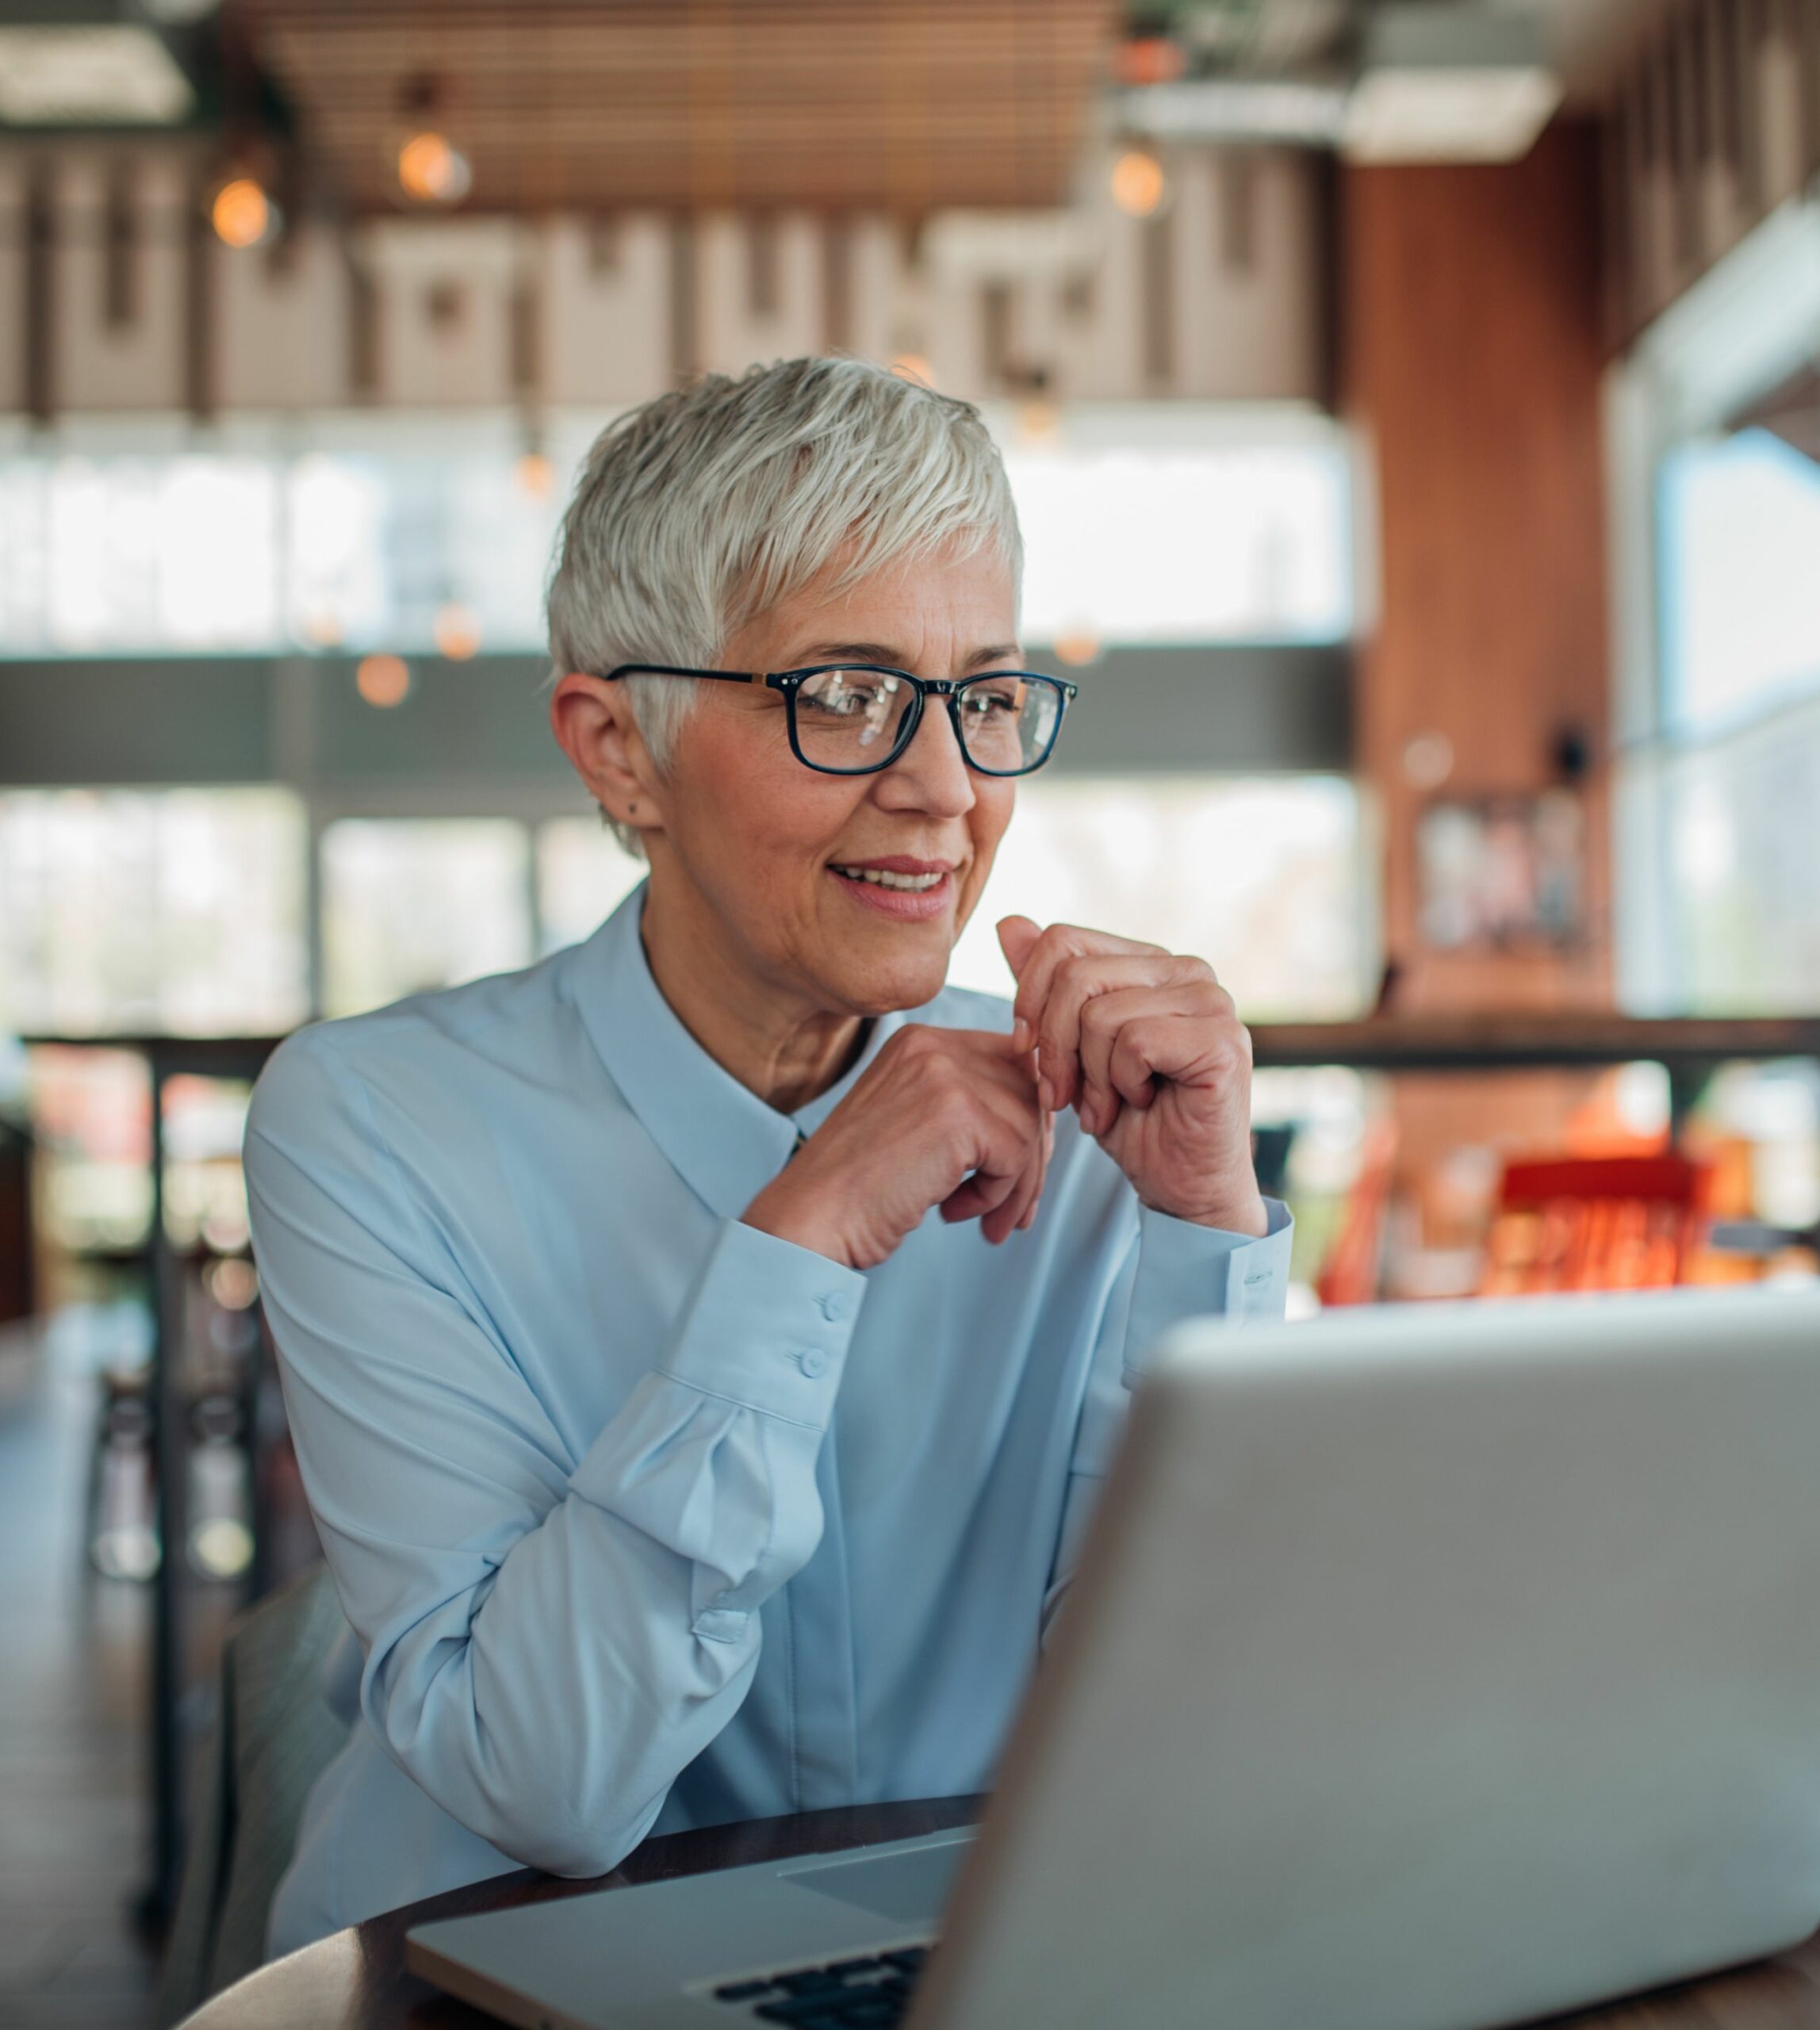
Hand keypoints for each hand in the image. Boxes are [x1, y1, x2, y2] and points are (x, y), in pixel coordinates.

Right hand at [742, 1025, 1052, 1269]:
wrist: (811, 1218)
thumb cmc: (859, 1188)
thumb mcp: (913, 1125)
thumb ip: (967, 1107)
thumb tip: (1047, 1120)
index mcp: (920, 1042)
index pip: (1011, 1065)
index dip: (1023, 1120)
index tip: (1012, 1170)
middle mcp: (933, 1045)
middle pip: (1029, 1092)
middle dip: (1031, 1157)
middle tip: (1012, 1209)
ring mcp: (945, 1074)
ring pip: (1030, 1126)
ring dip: (1017, 1185)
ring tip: (984, 1219)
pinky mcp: (957, 1114)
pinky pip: (1017, 1155)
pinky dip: (998, 1196)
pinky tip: (953, 1212)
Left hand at [999, 916, 1265, 1237]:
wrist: (1180, 1186)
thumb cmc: (1129, 1120)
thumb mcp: (1069, 1051)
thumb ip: (1046, 988)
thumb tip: (1009, 923)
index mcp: (1151, 963)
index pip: (1064, 941)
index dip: (1029, 999)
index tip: (1028, 1053)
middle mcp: (1188, 970)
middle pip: (1076, 976)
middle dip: (1054, 1047)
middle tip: (1065, 1095)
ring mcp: (1212, 1001)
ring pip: (1101, 1014)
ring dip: (1090, 1076)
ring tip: (1108, 1105)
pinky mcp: (1223, 1039)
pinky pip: (1134, 1041)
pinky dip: (1122, 1084)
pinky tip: (1143, 1102)